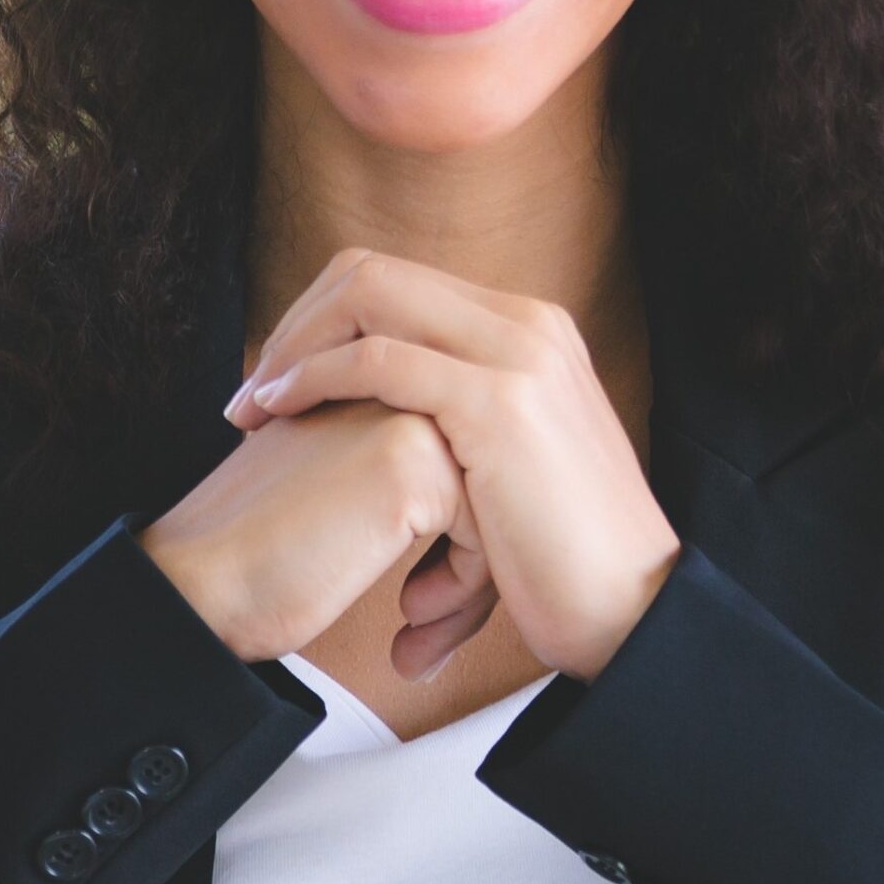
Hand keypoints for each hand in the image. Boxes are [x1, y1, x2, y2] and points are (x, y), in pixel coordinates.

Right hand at [135, 397, 489, 677]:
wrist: (202, 582)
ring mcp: (404, 413)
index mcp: (374, 386)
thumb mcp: (343, 497)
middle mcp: (393, 385)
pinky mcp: (410, 458)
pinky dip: (463, 586)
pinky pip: (484, 529)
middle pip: (489, 477)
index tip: (429, 600)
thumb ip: (402, 482)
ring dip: (474, 579)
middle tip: (431, 620)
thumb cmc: (260, 557)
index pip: (467, 458)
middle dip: (477, 559)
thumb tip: (482, 536)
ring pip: (495, 502)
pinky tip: (412, 621)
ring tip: (424, 625)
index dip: (461, 538)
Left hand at [225, 246, 678, 682]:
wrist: (634, 611)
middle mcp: (526, 323)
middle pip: (372, 271)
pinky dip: (314, 377)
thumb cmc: (564, 561)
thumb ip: (456, 426)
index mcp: (527, 330)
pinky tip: (281, 413)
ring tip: (251, 408)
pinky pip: (378, 359)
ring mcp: (517, 355)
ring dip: (293, 346)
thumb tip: (390, 423)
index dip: (321, 321)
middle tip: (250, 390)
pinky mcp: (499, 404)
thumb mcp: (510, 466)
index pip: (396, 281)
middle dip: (296, 324)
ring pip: (368, 296)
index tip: (275, 380)